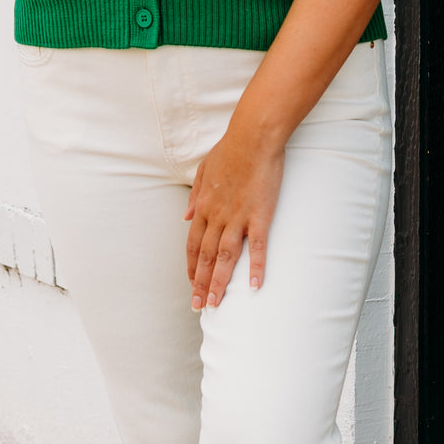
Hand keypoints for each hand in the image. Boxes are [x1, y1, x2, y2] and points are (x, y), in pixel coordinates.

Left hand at [184, 130, 284, 309]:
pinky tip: (253, 286)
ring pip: (224, 257)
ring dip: (218, 283)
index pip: (193, 244)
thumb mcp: (203, 169)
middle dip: (199, 283)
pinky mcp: (259, 215)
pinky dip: (254, 267)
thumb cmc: (230, 149)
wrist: (253, 137)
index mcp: (204, 205)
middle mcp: (216, 215)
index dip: (191, 267)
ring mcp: (238, 217)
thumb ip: (194, 195)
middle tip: (198, 306)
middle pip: (205, 256)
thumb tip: (185, 215)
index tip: (191, 284)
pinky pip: (256, 247)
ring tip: (214, 304)